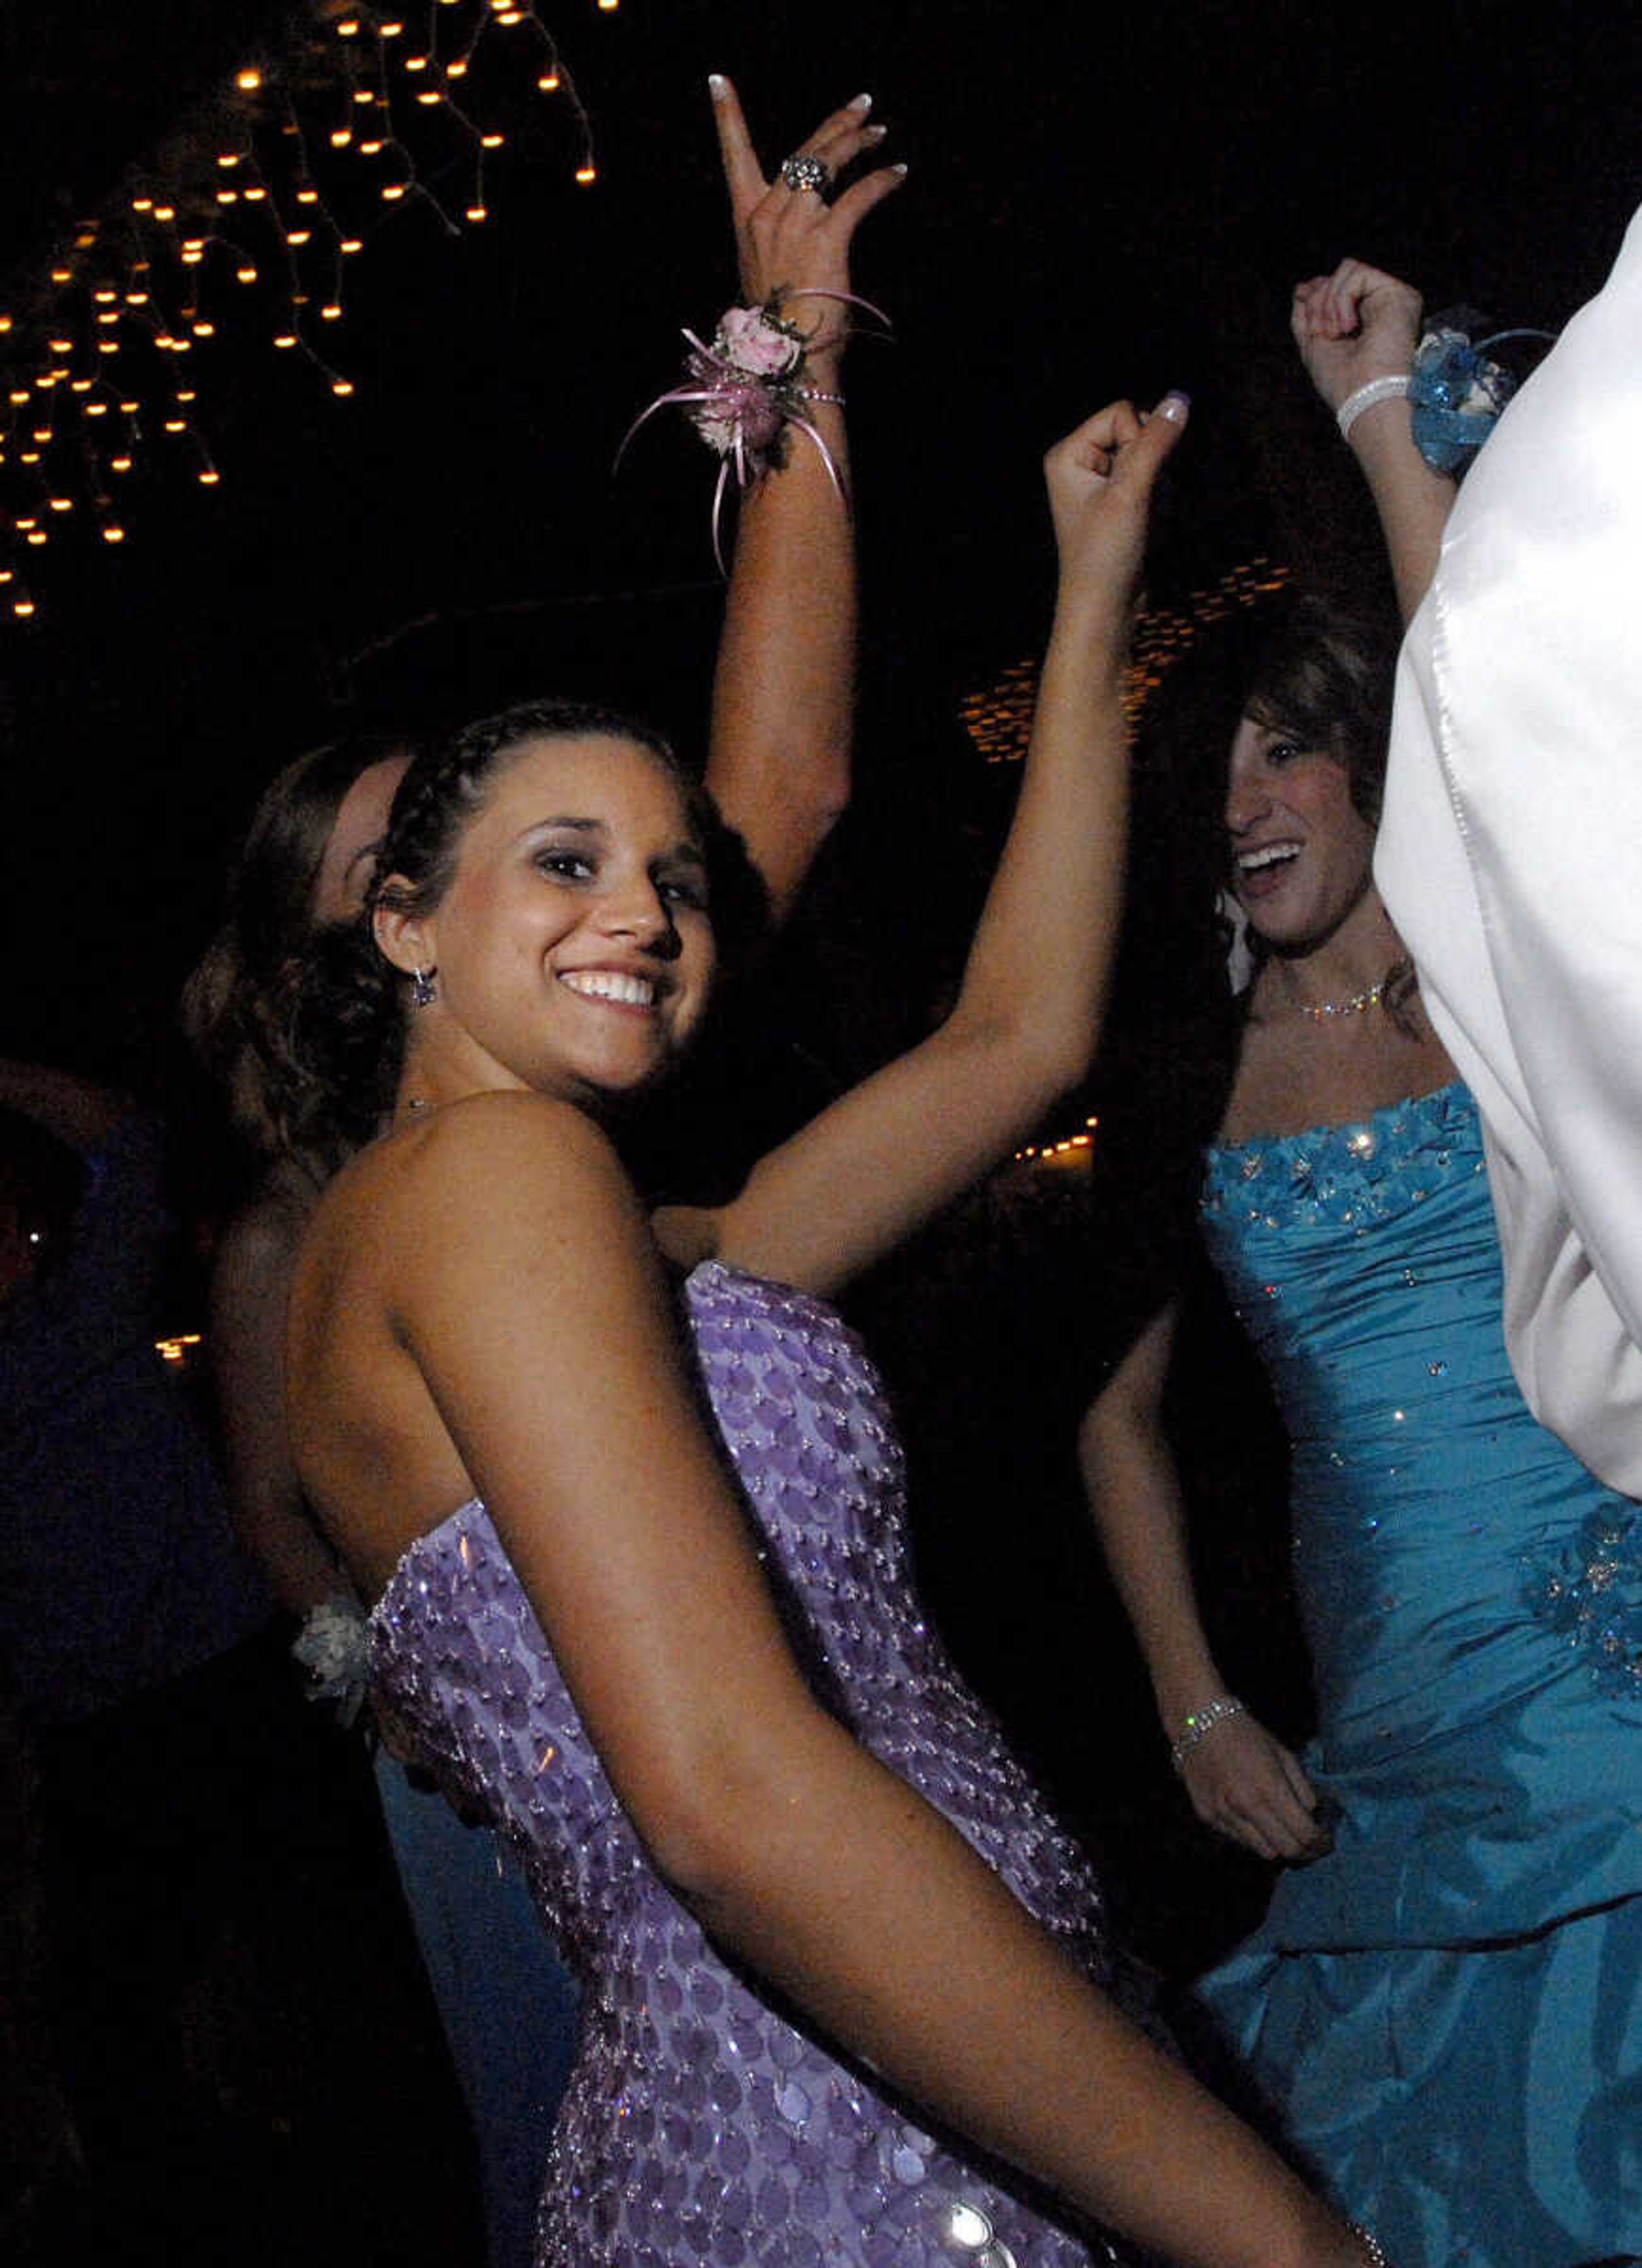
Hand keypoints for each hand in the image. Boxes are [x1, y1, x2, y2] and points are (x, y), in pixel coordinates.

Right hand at [710, 77, 904, 360]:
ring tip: (880, 134)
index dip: (726, 115)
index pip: (733, 155)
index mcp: (747, 218)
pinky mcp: (826, 236)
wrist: (788, 354)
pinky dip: (881, 180)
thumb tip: (801, 220)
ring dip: (859, 143)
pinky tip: (897, 172)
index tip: (719, 80)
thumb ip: (777, 236)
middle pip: (802, 151)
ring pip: (828, 163)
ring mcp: (795, 223)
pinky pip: (857, 194)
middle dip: (835, 123)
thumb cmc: (781, 321)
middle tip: (863, 107)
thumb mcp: (767, 270)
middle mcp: (767, 213)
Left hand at [1042, 392, 1189, 610]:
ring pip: (1153, 460)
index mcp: (1069, 454)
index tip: (1131, 483)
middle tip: (1138, 503)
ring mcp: (1101, 484)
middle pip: (1139, 434)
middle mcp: (1081, 463)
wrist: (1104, 608)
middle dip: (1153, 466)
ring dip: (1159, 487)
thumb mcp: (1130, 492)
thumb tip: (1179, 399)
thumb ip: (1154, 443)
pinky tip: (1146, 527)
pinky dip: (1159, 503)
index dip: (1140, 442)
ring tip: (1141, 519)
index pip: (1123, 413)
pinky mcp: (1119, 503)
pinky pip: (1154, 483)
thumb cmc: (1105, 555)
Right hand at [1178, 1709, 1331, 1862]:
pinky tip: (1257, 1820)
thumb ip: (1302, 1789)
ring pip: (1263, 1851)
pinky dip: (1254, 1836)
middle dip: (1305, 1851)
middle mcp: (1245, 1807)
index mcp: (1268, 1788)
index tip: (1327, 1839)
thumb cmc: (1245, 1733)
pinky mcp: (1207, 1817)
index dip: (1321, 1841)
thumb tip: (1313, 1816)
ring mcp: (1223, 1815)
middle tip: (1313, 1844)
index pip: (1304, 1833)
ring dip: (1279, 1845)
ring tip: (1285, 1832)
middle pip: (1286, 1850)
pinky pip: (1240, 1840)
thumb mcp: (1283, 1754)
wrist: (1197, 1722)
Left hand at [1291, 257, 1422, 418]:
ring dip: (1328, 302)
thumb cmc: (1341, 383)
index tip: (1305, 307)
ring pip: (1347, 270)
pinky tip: (1348, 326)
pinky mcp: (1399, 292)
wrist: (1364, 397)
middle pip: (1337, 278)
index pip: (1336, 288)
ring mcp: (1391, 298)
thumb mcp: (1313, 344)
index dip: (1316, 294)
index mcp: (1364, 320)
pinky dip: (1342, 298)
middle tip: (1322, 333)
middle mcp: (1380, 306)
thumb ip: (1307, 314)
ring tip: (1334, 332)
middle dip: (1318, 303)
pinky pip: (1357, 272)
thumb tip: (1302, 288)